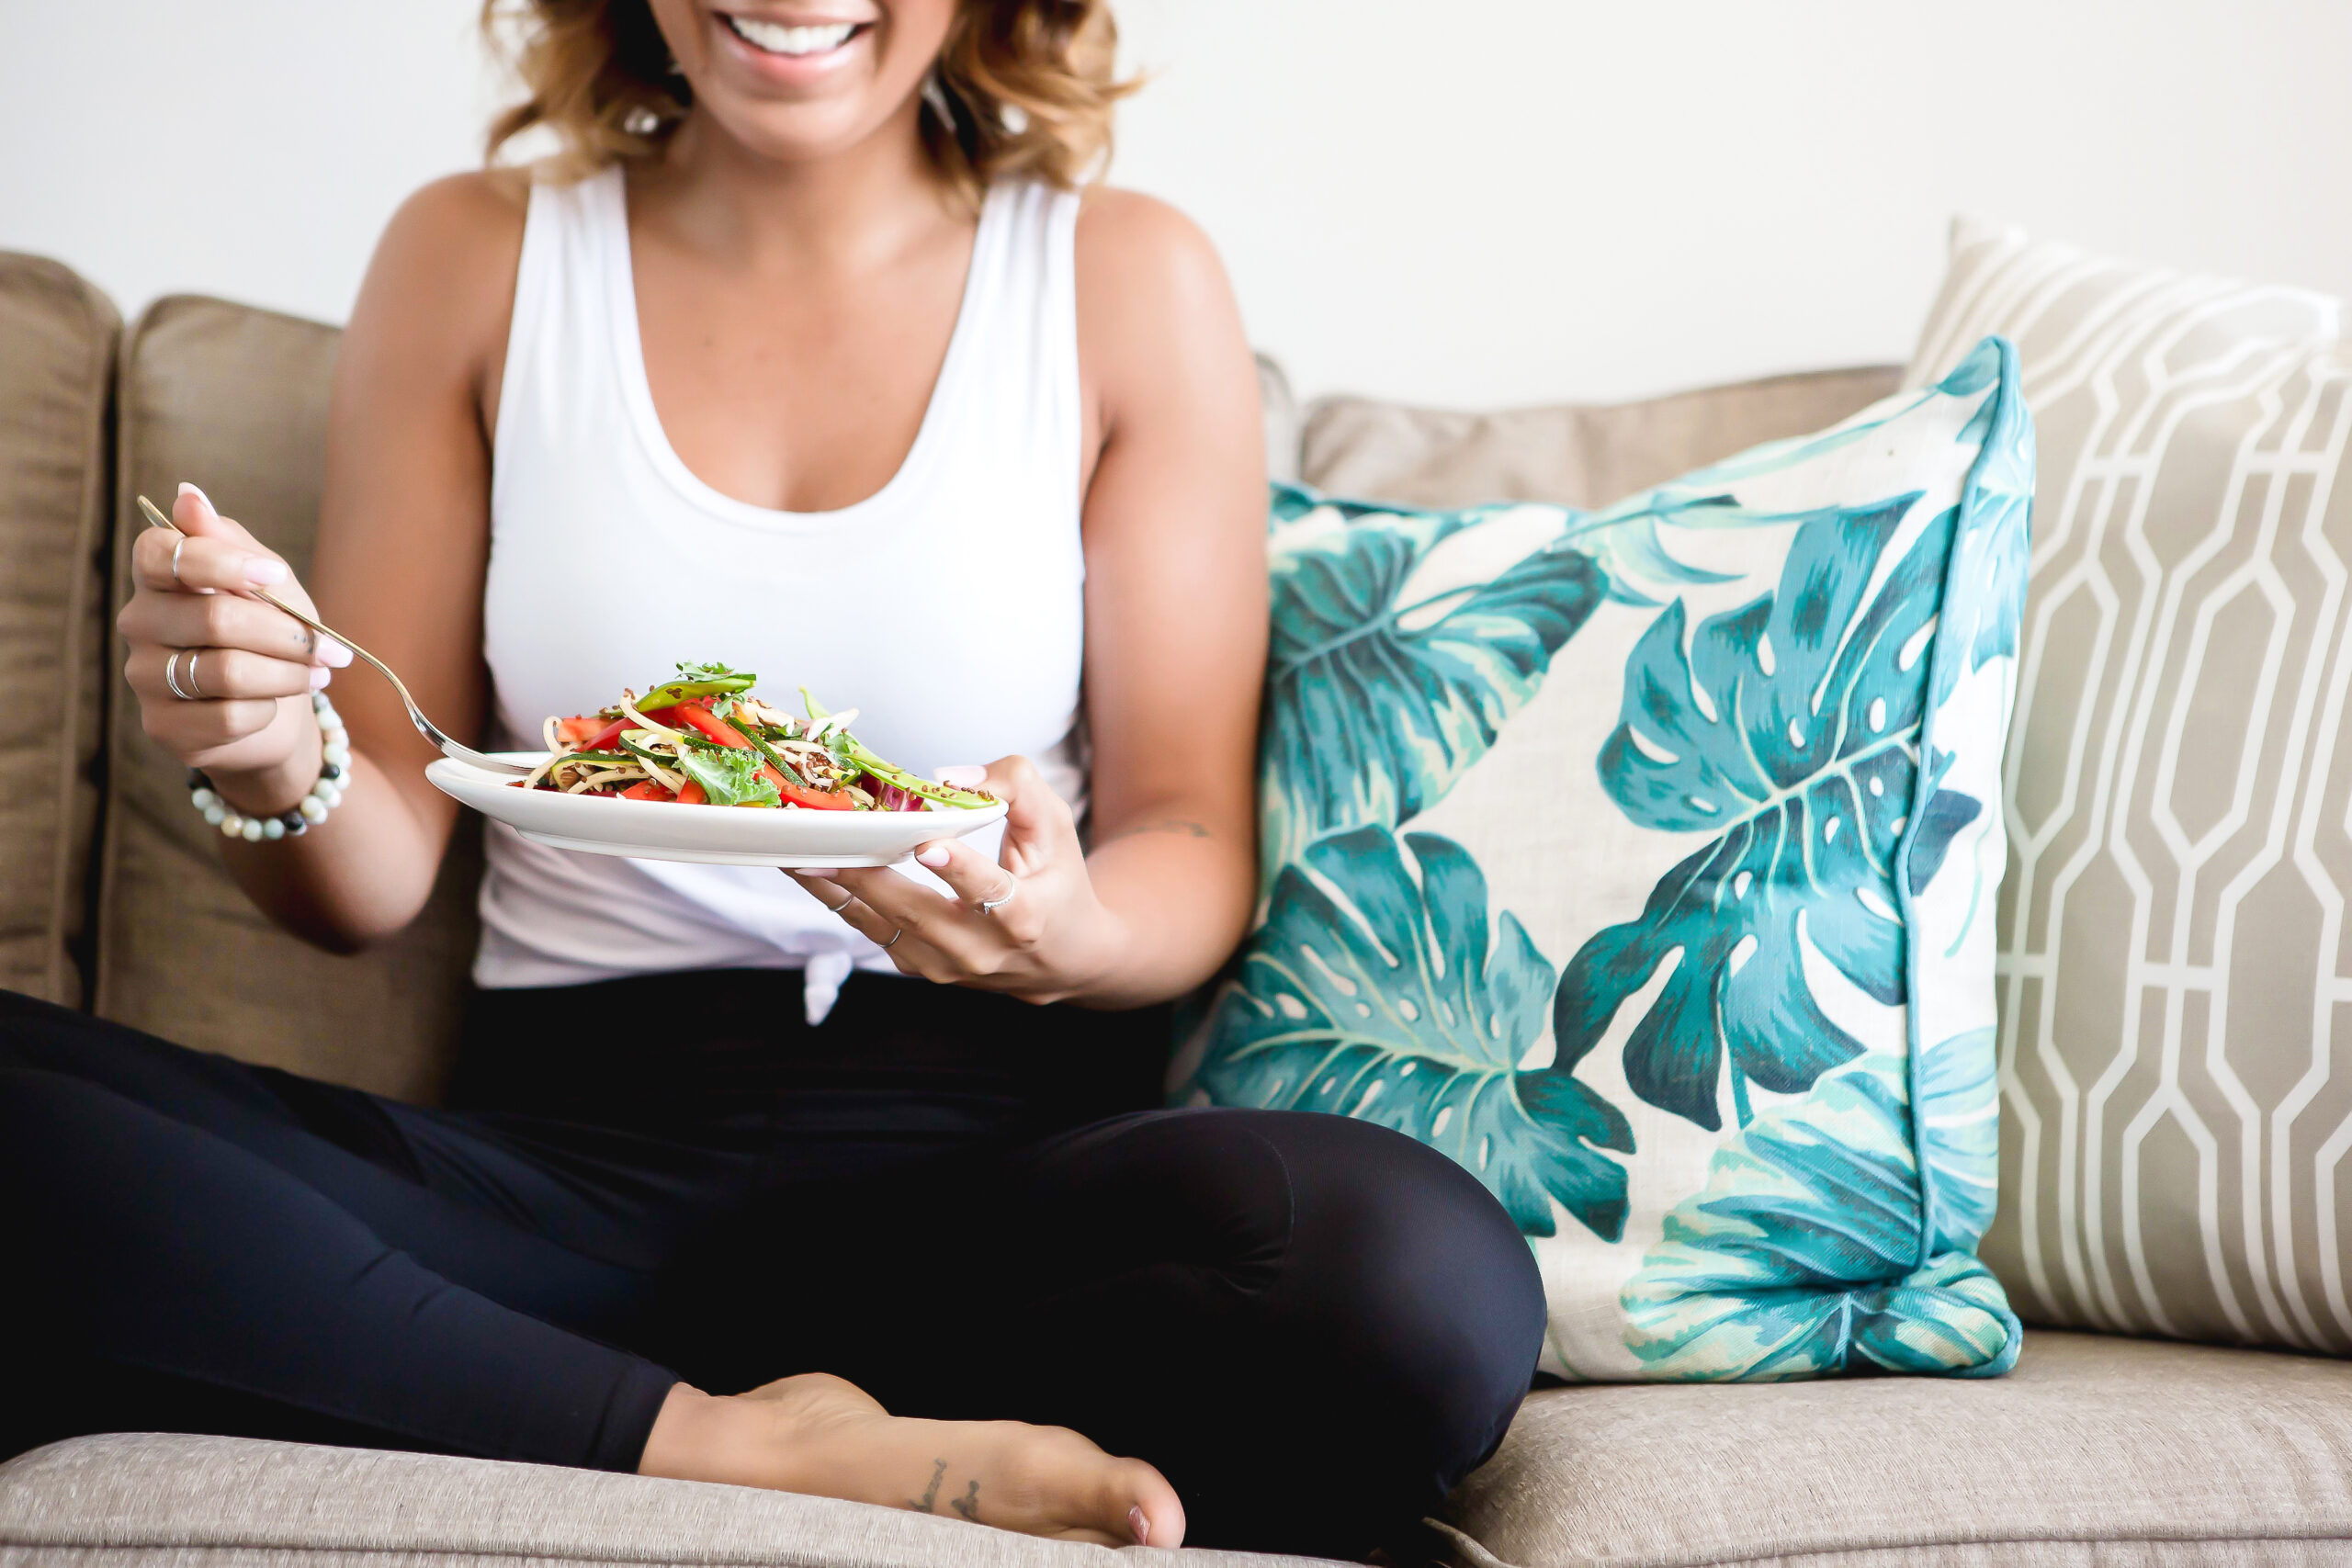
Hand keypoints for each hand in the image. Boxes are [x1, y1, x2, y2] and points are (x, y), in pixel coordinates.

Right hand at [116, 483, 351, 811]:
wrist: (275, 709)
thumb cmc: (270, 633)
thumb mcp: (266, 583)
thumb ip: (230, 543)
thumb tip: (188, 495)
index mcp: (158, 577)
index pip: (161, 553)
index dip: (222, 563)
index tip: (275, 577)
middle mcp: (139, 623)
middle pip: (215, 618)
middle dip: (288, 634)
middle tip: (330, 650)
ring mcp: (144, 677)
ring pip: (226, 671)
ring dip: (288, 674)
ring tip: (317, 674)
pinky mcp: (164, 726)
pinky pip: (229, 716)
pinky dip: (271, 709)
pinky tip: (279, 704)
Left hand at [787, 756, 1124, 1004]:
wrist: (1064, 960)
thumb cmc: (1058, 882)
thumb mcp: (1056, 826)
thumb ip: (1016, 786)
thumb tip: (949, 777)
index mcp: (1024, 917)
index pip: (992, 894)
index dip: (960, 871)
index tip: (929, 846)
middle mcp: (982, 950)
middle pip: (917, 913)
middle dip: (867, 875)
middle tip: (825, 842)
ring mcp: (945, 965)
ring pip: (883, 926)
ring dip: (837, 888)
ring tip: (796, 854)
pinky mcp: (918, 967)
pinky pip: (870, 931)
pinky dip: (838, 899)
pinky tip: (810, 869)